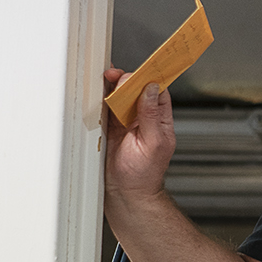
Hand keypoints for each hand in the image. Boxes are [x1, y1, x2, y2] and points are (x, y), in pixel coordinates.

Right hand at [104, 68, 175, 203]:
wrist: (125, 193)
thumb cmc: (144, 175)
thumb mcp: (153, 143)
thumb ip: (151, 115)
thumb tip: (151, 89)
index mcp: (161, 121)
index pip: (158, 92)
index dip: (151, 78)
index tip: (143, 68)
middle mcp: (145, 119)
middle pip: (138, 90)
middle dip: (129, 80)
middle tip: (118, 76)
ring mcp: (127, 123)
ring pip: (122, 97)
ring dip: (115, 87)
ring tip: (108, 79)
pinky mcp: (112, 128)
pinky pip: (108, 108)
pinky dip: (103, 99)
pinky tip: (101, 92)